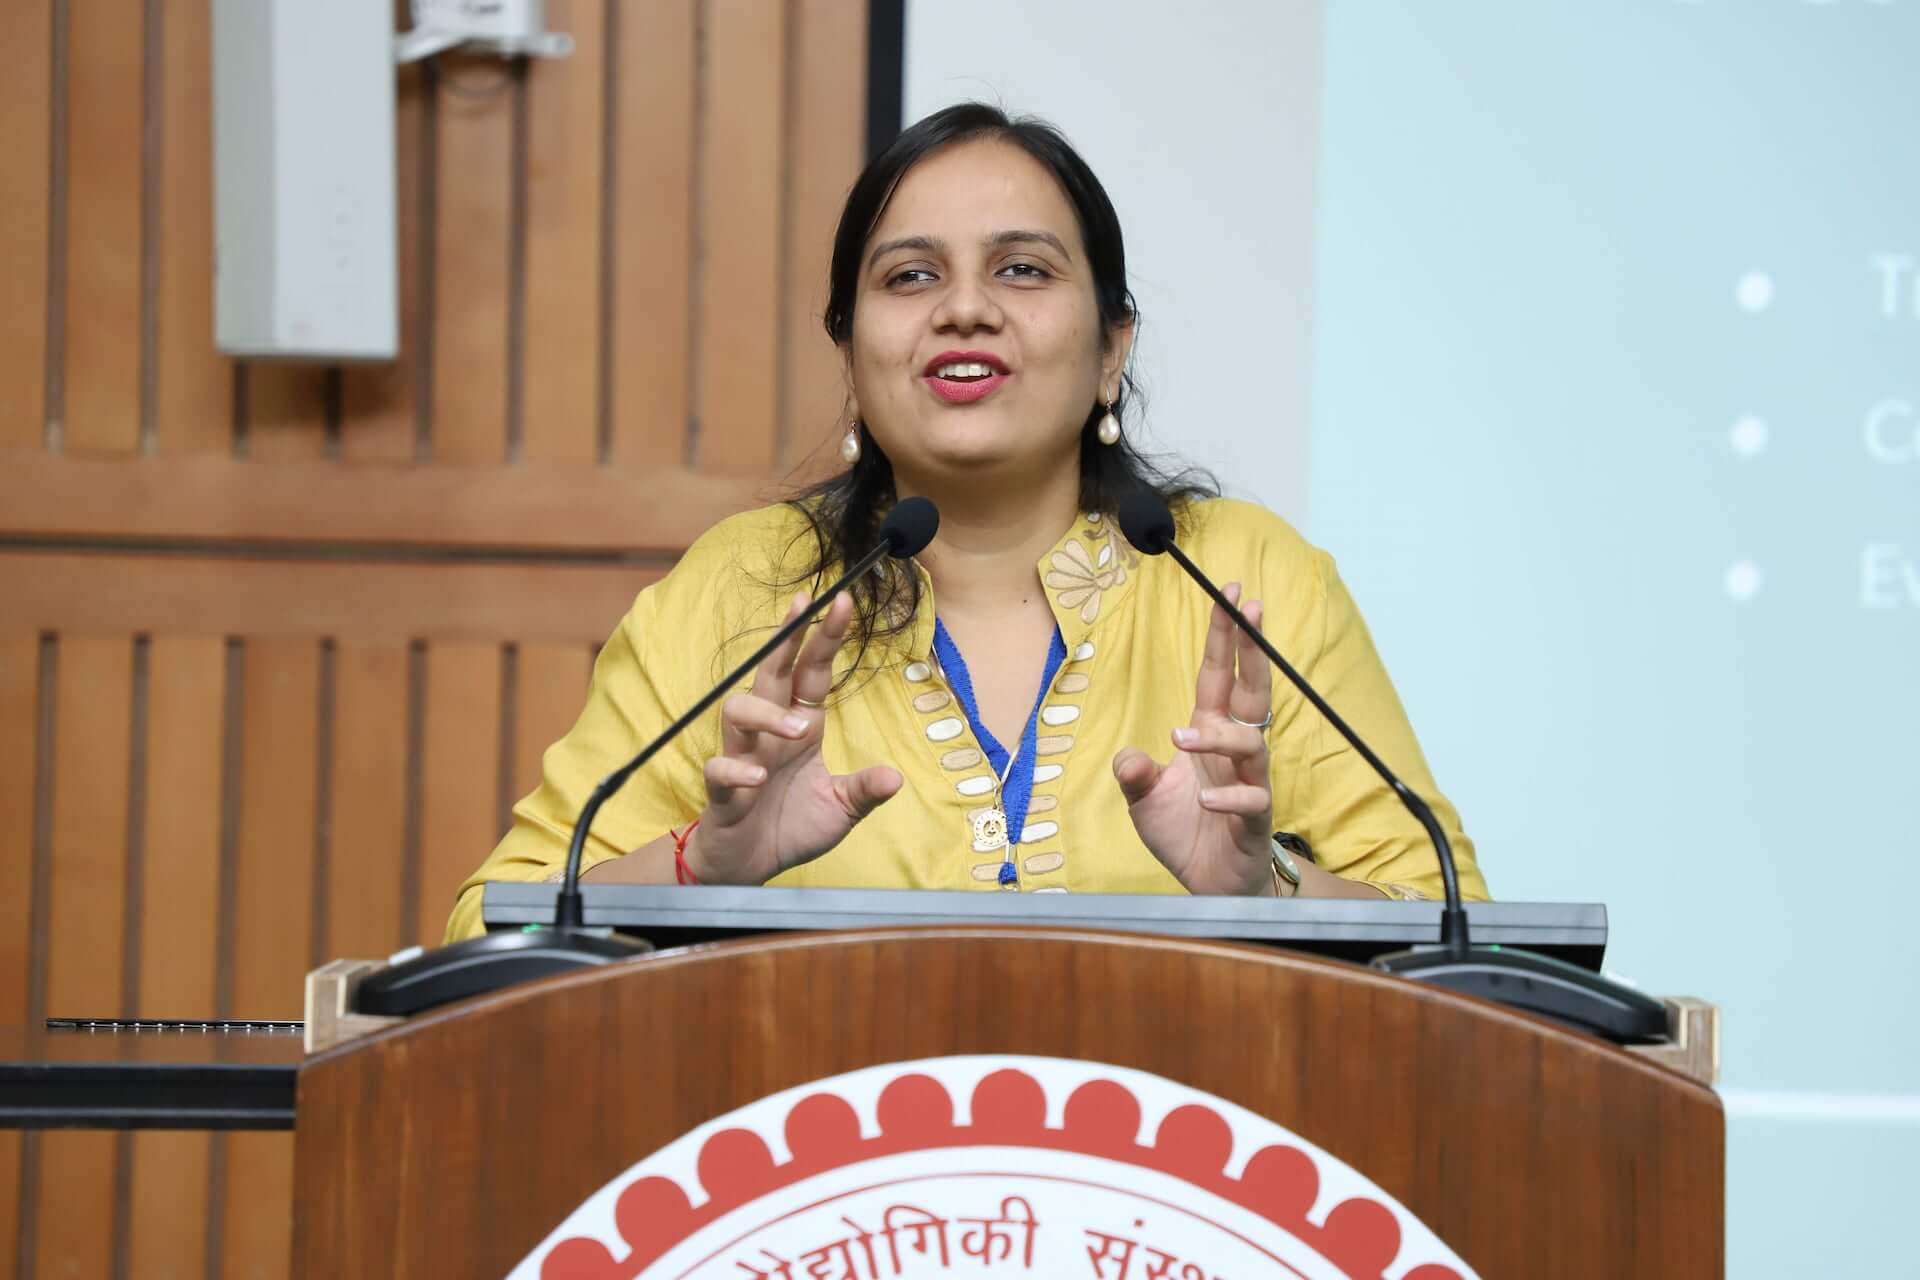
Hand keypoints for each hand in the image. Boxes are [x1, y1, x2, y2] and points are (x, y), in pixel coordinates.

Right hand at [683, 592, 902, 884]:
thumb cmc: (790, 827)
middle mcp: (769, 735)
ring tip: (798, 729)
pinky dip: (735, 769)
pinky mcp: (722, 791)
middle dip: (787, 639)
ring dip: (766, 713)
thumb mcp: (840, 810)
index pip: (810, 675)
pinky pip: (719, 767)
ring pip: (738, 710)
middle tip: (804, 606)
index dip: (822, 640)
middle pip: (771, 674)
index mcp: (800, 730)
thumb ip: (864, 790)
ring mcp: (743, 757)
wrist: (747, 869)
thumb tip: (895, 777)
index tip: (839, 602)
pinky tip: (755, 780)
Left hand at [1112, 583, 1276, 896]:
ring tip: (1181, 739)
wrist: (1209, 885)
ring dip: (1219, 736)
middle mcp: (1233, 752)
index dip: (1224, 638)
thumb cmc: (1184, 832)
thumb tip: (1127, 757)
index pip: (1218, 677)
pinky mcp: (1256, 820)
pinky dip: (1228, 797)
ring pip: (1251, 744)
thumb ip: (1134, 773)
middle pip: (1250, 691)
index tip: (1230, 595)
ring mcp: (1249, 783)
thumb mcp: (1144, 799)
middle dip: (1250, 649)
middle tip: (1248, 610)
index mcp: (1209, 734)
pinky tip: (1204, 800)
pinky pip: (1252, 800)